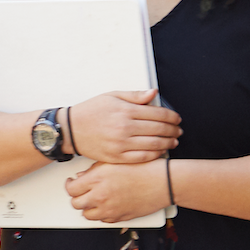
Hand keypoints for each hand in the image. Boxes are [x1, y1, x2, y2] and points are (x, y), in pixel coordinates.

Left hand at [64, 159, 174, 225]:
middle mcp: (101, 196)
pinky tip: (107, 204)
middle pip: (76, 204)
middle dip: (77, 197)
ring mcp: (110, 209)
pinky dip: (102, 214)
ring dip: (88, 208)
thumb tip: (82, 176)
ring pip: (88, 215)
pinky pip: (103, 220)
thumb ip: (94, 169)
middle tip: (81, 192)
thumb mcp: (115, 161)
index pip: (71, 189)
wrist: (163, 182)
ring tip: (94, 199)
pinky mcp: (120, 218)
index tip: (72, 183)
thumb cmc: (143, 168)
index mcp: (97, 179)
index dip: (69, 185)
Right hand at [67, 90, 181, 164]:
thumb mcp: (112, 96)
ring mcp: (121, 144)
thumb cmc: (91, 111)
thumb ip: (135, 96)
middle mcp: (125, 127)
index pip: (158, 113)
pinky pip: (142, 157)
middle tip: (178, 130)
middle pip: (159, 129)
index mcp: (125, 111)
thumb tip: (154, 93)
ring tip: (173, 141)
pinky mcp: (117, 156)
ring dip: (168, 143)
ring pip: (154, 144)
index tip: (176, 118)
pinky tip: (160, 151)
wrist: (71, 129)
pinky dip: (155, 155)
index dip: (171, 116)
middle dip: (173, 130)